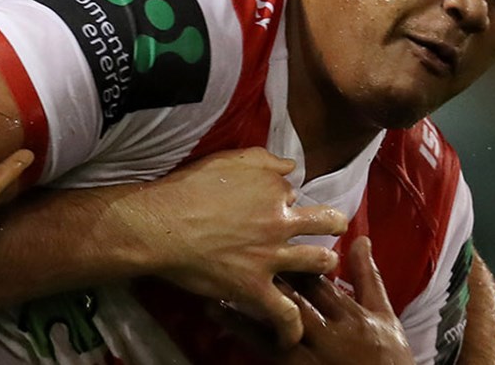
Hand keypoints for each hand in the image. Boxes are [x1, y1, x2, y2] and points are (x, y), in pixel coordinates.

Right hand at [137, 148, 348, 346]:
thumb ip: (265, 160)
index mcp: (274, 190)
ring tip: (324, 270)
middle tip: (331, 229)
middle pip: (325, 223)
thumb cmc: (189, 189)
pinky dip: (292, 326)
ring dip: (325, 265)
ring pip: (318, 263)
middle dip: (332, 225)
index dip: (286, 200)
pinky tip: (295, 334)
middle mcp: (280, 222)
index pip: (294, 193)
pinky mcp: (255, 288)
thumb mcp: (230, 160)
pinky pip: (284, 312)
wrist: (163, 226)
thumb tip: (290, 166)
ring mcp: (271, 258)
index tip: (277, 205)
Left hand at [213, 237, 410, 363]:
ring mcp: (310, 356)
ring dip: (245, 302)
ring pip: (272, 324)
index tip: (273, 234)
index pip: (318, 280)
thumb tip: (360, 239)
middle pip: (293, 298)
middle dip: (266, 275)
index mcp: (350, 314)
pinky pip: (265, 349)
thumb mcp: (383, 313)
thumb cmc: (388, 354)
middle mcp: (328, 333)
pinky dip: (242, 331)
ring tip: (216, 283)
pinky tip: (222, 315)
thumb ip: (367, 277)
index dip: (295, 258)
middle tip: (237, 248)